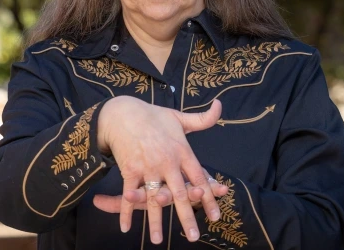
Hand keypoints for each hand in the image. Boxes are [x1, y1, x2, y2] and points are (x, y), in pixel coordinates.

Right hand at [97, 96, 222, 243]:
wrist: (124, 112)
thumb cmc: (153, 115)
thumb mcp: (179, 117)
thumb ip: (203, 119)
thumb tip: (219, 106)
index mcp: (182, 150)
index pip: (199, 177)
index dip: (208, 198)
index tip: (215, 216)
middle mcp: (167, 161)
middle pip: (180, 193)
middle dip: (186, 216)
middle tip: (193, 237)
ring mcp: (148, 166)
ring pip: (154, 198)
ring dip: (155, 221)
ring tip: (158, 240)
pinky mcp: (130, 169)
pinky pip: (129, 194)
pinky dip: (126, 211)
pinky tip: (126, 227)